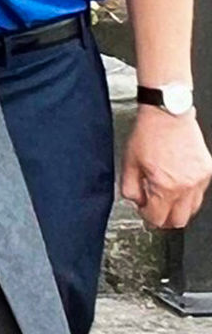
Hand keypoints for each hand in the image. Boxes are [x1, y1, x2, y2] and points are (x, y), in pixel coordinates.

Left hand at [122, 104, 211, 227]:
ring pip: (193, 209)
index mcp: (165, 186)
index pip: (158, 218)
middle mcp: (186, 186)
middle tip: (154, 209)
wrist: (167, 113)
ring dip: (178, 207)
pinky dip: (189, 194)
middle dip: (164, 218)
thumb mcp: (128, 162)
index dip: (147, 217)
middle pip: (179, 220)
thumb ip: (130, 188)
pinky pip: (200, 193)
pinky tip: (176, 184)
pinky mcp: (208, 172)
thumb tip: (136, 202)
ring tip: (164, 195)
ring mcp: (200, 180)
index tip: (143, 211)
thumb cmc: (148, 133)